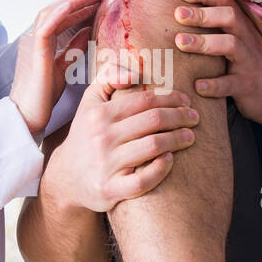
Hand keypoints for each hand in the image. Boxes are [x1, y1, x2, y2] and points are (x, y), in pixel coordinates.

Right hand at [9, 0, 118, 137]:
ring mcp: (33, 42)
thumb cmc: (44, 96)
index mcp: (46, 38)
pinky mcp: (33, 52)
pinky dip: (61, 11)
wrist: (26, 118)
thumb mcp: (64, 67)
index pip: (69, 11)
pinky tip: (79, 1)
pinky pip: (46, 26)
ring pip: (54, 10)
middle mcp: (37, 35)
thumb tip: (90, 31)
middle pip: (63, 5)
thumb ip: (74, 47)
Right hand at [44, 59, 200, 212]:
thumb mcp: (90, 102)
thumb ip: (109, 77)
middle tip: (195, 118)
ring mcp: (105, 165)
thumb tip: (135, 71)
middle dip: (180, 117)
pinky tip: (170, 160)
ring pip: (153, 147)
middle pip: (153, 121)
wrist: (66, 177)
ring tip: (190, 136)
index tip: (186, 100)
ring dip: (178, 139)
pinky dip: (160, 169)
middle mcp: (102, 138)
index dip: (170, 98)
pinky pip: (142, 181)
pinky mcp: (109, 190)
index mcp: (99, 114)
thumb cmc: (87, 135)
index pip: (144, 100)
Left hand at [171, 0, 261, 125]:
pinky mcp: (247, 86)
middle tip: (177, 14)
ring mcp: (248, 63)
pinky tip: (196, 85)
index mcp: (242, 26)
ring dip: (204, 42)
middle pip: (229, 17)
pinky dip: (213, 85)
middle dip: (203, 13)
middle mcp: (247, 40)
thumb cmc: (247, 64)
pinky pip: (230, 84)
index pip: (225, 1)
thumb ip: (216, 26)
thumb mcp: (237, 41)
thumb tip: (181, 11)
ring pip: (230, 45)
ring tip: (179, 42)